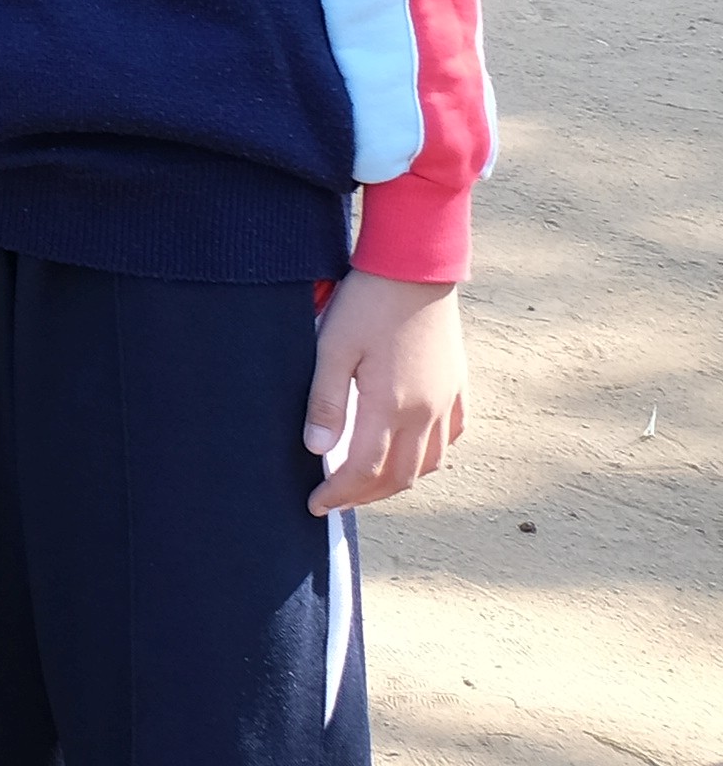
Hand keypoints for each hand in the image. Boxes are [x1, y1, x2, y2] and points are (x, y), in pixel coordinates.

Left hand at [305, 273, 465, 510]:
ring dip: (398, 481)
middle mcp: (425, 412)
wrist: (416, 268)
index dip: (340, 493)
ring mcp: (446, 400)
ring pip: (429, 463)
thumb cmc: (367, 303)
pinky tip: (413, 453)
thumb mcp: (332, 347)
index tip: (316, 504)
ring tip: (369, 483)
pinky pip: (452, 436)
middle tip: (337, 500)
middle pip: (400, 476)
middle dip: (366, 496)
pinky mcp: (457, 386)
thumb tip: (318, 450)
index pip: (365, 470)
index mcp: (391, 405)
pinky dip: (430, 456)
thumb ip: (325, 401)